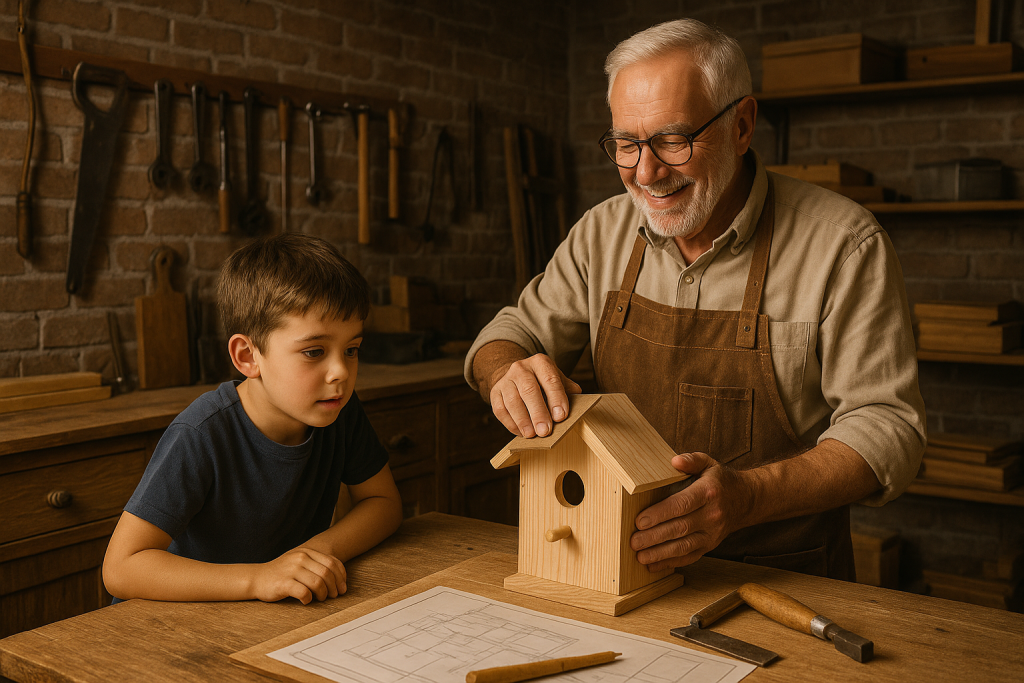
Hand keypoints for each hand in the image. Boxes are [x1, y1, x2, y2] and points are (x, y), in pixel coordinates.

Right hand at [251, 547, 346, 603]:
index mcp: (307, 552)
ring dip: (323, 594)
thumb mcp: (300, 562)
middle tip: (334, 596)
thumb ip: (317, 565)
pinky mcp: (284, 583)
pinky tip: (306, 601)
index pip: (332, 562)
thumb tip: (340, 580)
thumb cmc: (282, 573)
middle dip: (334, 587)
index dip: (341, 576)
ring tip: (321, 598)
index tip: (342, 587)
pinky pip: (304, 592)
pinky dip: (309, 599)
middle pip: (327, 573)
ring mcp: (292, 569)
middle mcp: (300, 558)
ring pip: (318, 583)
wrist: (257, 578)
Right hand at [489, 353, 580, 437]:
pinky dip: (511, 424)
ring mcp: (506, 380)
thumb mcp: (558, 380)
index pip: (550, 379)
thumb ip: (568, 391)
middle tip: (546, 431)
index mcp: (540, 362)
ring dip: (523, 420)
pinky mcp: (495, 393)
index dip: (556, 398)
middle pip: (529, 390)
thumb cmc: (543, 383)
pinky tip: (521, 433)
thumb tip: (579, 403)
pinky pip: (500, 410)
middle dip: (538, 412)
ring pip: (513, 401)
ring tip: (532, 435)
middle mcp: (521, 368)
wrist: (517, 377)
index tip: (561, 416)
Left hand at [630, 453, 753, 571]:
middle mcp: (712, 515)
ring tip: (639, 556)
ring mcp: (712, 534)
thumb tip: (675, 461)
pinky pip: (689, 557)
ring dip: (660, 553)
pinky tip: (653, 565)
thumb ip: (692, 460)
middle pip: (680, 528)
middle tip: (633, 541)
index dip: (660, 513)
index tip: (640, 520)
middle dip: (654, 537)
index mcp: (709, 493)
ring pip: (684, 546)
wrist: (745, 500)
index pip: (682, 504)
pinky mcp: (710, 546)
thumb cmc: (720, 481)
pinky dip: (670, 563)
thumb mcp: (708, 463)